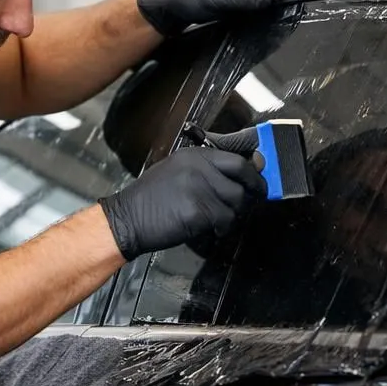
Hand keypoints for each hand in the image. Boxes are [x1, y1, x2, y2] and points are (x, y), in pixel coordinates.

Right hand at [99, 147, 266, 259]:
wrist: (127, 219)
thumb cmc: (149, 200)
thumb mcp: (174, 172)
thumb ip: (203, 171)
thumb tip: (237, 177)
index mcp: (193, 156)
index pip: (235, 159)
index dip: (252, 171)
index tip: (259, 180)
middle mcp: (198, 167)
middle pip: (243, 175)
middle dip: (255, 189)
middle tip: (255, 199)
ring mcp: (199, 187)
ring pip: (236, 200)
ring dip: (233, 213)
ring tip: (220, 219)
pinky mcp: (199, 210)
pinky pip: (225, 219)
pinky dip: (222, 228)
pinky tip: (211, 229)